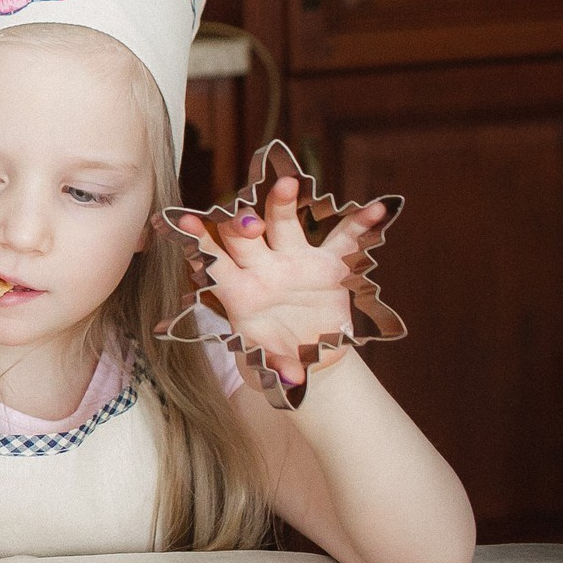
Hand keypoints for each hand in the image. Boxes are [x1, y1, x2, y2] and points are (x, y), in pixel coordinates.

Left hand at [176, 175, 390, 383]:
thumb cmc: (278, 353)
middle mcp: (262, 268)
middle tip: (246, 218)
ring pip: (284, 224)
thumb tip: (291, 379)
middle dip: (241, 222)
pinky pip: (343, 239)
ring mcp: (294, 260)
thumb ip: (277, 365)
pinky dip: (359, 224)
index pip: (213, 260)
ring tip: (286, 183)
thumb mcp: (271, 360)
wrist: (309, 353)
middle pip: (244, 236)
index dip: (199, 241)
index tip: (185, 220)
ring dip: (282, 202)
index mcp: (238, 290)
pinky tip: (376, 210)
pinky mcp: (327, 263)